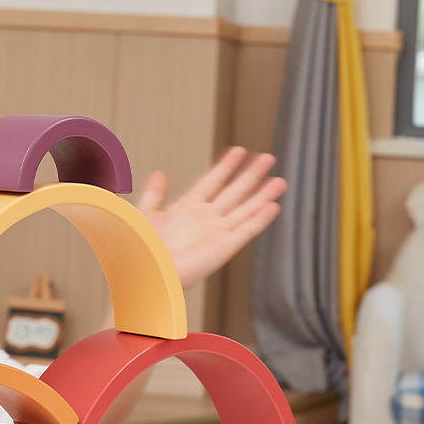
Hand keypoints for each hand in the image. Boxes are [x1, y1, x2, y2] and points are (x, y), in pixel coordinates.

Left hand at [137, 147, 285, 289]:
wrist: (149, 271)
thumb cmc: (145, 250)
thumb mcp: (146, 213)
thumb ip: (154, 193)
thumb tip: (159, 174)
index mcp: (187, 210)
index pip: (212, 181)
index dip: (226, 166)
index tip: (239, 151)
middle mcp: (205, 220)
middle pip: (234, 192)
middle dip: (251, 175)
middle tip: (267, 159)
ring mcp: (217, 233)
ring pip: (245, 209)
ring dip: (262, 195)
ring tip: (279, 181)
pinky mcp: (224, 247)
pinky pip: (247, 230)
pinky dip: (260, 218)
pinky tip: (273, 206)